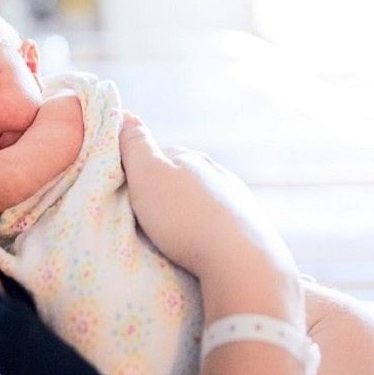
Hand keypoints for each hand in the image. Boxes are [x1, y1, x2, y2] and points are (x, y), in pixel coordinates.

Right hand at [119, 111, 302, 323]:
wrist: (239, 260)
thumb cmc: (184, 216)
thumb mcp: (147, 174)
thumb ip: (134, 144)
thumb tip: (123, 114)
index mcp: (190, 156)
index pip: (156, 154)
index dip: (137, 171)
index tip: (126, 194)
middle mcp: (216, 171)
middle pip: (179, 177)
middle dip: (163, 192)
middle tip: (146, 220)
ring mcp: (237, 197)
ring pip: (200, 199)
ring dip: (186, 213)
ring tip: (172, 238)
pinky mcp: (250, 226)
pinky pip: (219, 222)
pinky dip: (206, 229)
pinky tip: (200, 246)